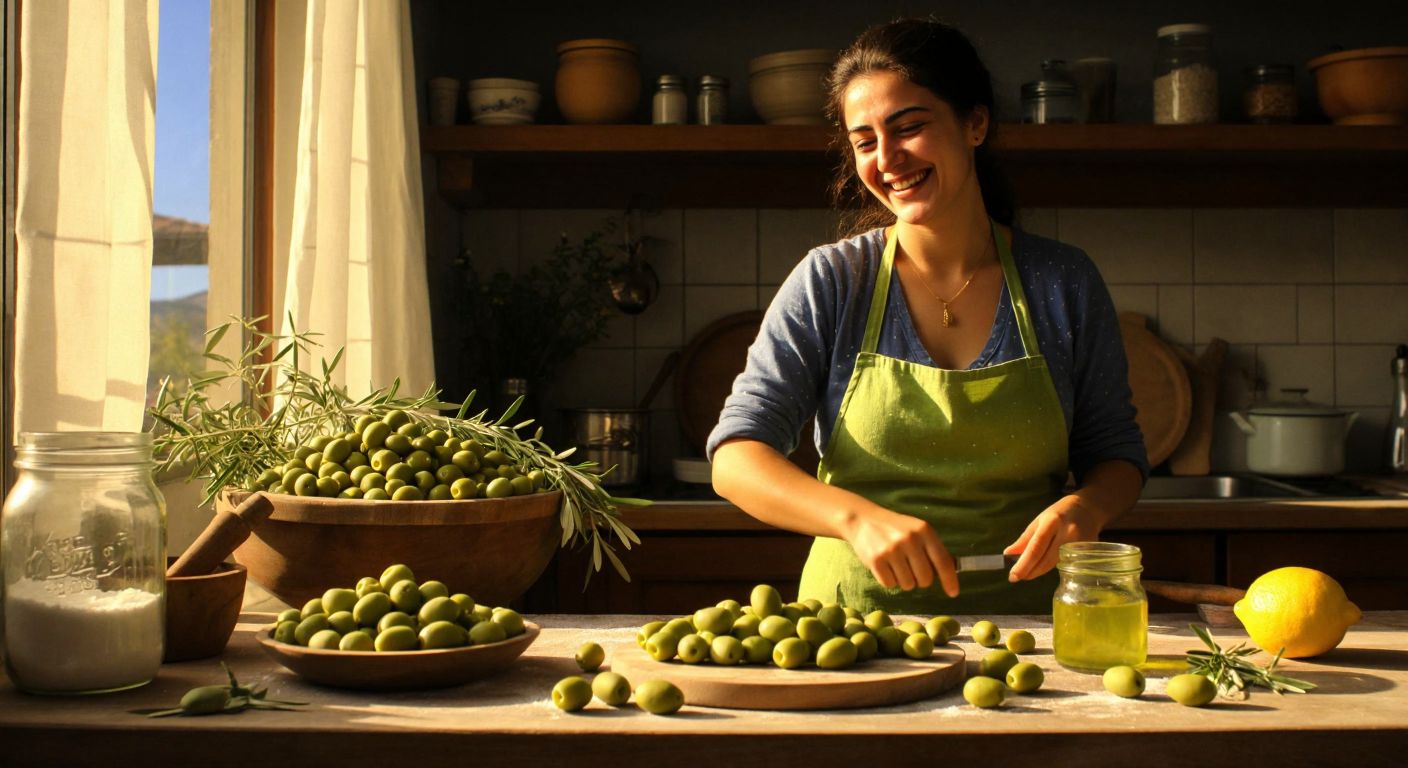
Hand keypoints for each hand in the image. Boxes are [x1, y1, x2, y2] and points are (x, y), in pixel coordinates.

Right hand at [840, 504, 958, 595]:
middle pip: (926, 579)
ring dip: (904, 580)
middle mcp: (910, 540)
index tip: (953, 593)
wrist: (863, 520)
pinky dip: (889, 580)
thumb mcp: (917, 531)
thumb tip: (950, 573)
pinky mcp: (876, 560)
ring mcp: (892, 550)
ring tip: (896, 564)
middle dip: (921, 580)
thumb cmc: (895, 528)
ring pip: (908, 584)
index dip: (950, 580)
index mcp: (924, 531)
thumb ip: (933, 549)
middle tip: (911, 568)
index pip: (943, 562)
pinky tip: (884, 566)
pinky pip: (890, 584)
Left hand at [1003, 494, 1104, 581]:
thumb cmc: (1059, 513)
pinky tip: (1043, 567)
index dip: (1024, 564)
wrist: (1089, 508)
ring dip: (1038, 571)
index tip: (1013, 576)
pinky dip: (1052, 567)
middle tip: (1016, 578)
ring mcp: (1080, 544)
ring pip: (1055, 564)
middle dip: (1029, 571)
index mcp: (1052, 522)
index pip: (1036, 547)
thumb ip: (1024, 539)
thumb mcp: (1039, 520)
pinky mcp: (1088, 552)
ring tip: (1027, 573)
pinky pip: (1065, 563)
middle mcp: (1068, 533)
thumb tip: (1008, 555)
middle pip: (1046, 559)